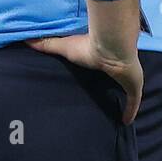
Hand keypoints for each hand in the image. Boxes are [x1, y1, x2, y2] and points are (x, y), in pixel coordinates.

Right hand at [27, 34, 143, 123]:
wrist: (111, 46)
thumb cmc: (88, 46)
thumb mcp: (64, 47)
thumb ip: (48, 44)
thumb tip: (27, 39)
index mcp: (105, 59)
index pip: (106, 67)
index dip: (104, 72)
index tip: (98, 79)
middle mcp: (119, 68)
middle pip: (119, 79)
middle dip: (116, 85)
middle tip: (108, 97)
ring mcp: (129, 78)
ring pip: (129, 90)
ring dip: (126, 99)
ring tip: (118, 112)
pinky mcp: (134, 86)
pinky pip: (134, 101)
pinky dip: (131, 110)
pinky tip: (126, 121)